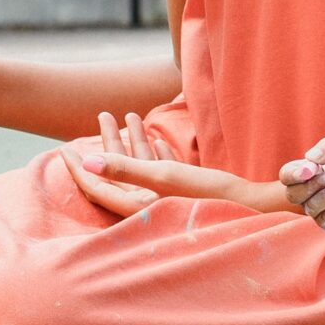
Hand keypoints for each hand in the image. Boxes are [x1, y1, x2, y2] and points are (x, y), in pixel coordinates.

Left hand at [64, 112, 288, 217]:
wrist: (258, 209)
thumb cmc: (212, 196)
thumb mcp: (165, 177)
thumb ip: (125, 168)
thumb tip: (87, 159)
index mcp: (138, 206)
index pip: (98, 186)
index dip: (80, 167)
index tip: (65, 147)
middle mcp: (150, 205)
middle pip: (119, 173)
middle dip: (108, 143)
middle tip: (101, 116)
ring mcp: (169, 200)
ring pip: (142, 168)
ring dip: (134, 141)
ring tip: (130, 115)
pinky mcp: (188, 193)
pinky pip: (164, 171)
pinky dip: (156, 153)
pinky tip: (156, 138)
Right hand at [281, 137, 324, 235]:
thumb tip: (308, 157)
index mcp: (308, 175)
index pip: (287, 175)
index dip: (294, 173)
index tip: (312, 168)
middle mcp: (310, 194)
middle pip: (292, 194)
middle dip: (311, 184)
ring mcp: (319, 211)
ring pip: (309, 206)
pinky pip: (324, 218)